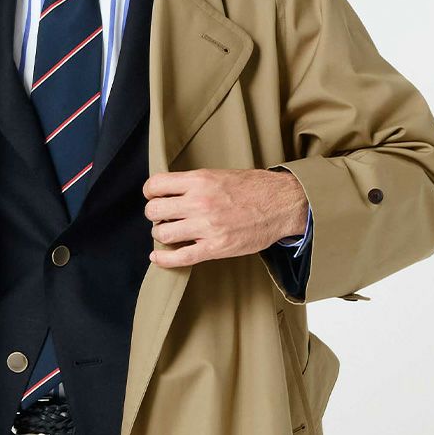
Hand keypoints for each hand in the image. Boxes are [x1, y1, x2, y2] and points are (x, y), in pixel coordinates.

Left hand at [143, 167, 308, 267]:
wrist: (282, 204)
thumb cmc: (253, 188)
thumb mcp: (219, 175)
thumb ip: (194, 183)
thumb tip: (170, 192)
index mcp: (199, 181)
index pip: (156, 185)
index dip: (150, 192)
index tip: (154, 197)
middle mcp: (199, 203)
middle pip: (154, 212)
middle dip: (154, 215)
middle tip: (163, 217)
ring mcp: (206, 227)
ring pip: (163, 234)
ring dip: (162, 234)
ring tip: (171, 232)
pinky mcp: (214, 248)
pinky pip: (179, 257)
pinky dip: (164, 259)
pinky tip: (157, 256)